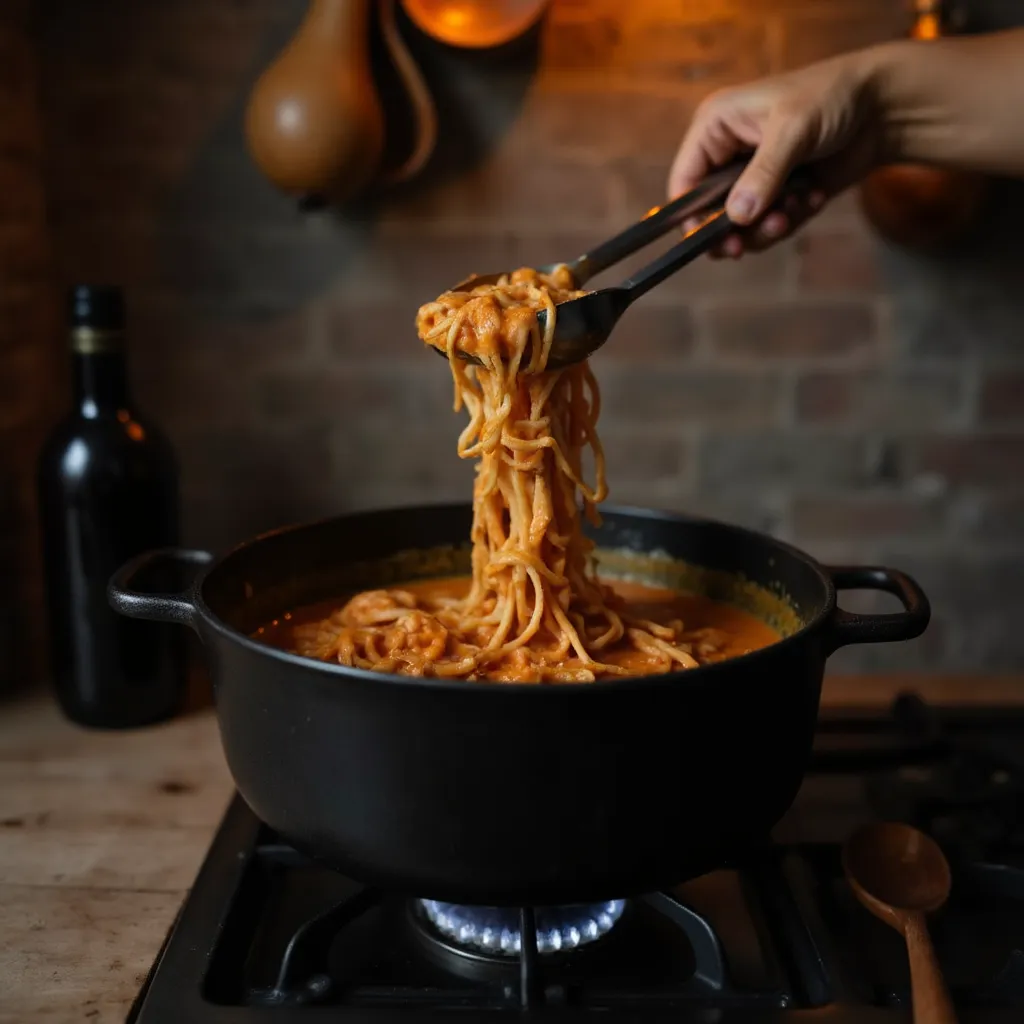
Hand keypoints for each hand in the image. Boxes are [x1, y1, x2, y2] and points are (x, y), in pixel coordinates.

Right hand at [668, 51, 888, 256]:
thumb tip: (736, 218)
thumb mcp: (793, 130)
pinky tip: (814, 196)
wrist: (883, 108)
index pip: (684, 181)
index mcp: (716, 127)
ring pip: (741, 225)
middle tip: (744, 246)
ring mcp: (754, 177)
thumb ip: (763, 175)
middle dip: (733, 229)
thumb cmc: (832, 98)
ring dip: (768, 226)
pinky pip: (770, 224)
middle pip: (709, 211)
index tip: (708, 241)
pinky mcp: (778, 194)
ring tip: (795, 209)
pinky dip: (792, 218)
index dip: (690, 215)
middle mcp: (728, 154)